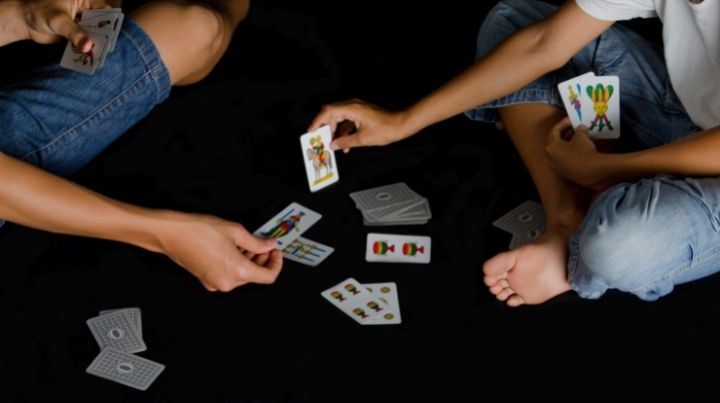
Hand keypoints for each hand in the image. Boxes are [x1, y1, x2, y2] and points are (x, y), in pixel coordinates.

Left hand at [20, 0, 111, 51]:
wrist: (23, 21)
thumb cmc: (39, 12)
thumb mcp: (58, 20)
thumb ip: (74, 33)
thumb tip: (88, 46)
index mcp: (84, 0)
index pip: (105, 8)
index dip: (111, 20)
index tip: (115, 33)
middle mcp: (86, 10)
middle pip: (102, 22)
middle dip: (106, 34)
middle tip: (110, 46)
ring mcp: (82, 22)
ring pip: (96, 32)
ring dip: (98, 42)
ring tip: (103, 53)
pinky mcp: (77, 33)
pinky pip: (87, 41)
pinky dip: (89, 48)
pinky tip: (93, 56)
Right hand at [155, 212, 281, 291]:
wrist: (171, 234)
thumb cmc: (198, 230)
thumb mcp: (235, 231)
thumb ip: (256, 242)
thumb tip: (269, 245)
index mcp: (237, 271)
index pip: (268, 276)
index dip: (276, 263)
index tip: (275, 252)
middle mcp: (227, 282)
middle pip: (255, 276)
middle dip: (262, 260)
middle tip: (264, 244)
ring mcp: (216, 283)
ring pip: (242, 275)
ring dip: (248, 261)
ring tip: (246, 243)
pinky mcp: (207, 280)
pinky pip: (228, 275)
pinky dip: (235, 264)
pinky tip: (233, 249)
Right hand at [309, 99, 411, 152]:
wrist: (401, 125)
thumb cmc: (385, 129)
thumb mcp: (362, 139)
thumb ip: (345, 142)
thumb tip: (333, 145)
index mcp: (352, 109)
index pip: (328, 111)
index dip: (318, 121)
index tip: (311, 130)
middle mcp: (353, 105)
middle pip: (331, 113)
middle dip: (326, 127)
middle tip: (321, 139)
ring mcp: (357, 108)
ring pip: (339, 118)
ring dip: (335, 131)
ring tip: (334, 145)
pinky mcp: (361, 113)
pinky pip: (347, 120)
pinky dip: (344, 131)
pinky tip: (345, 144)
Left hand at [545, 117, 613, 190]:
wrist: (592, 173)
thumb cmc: (583, 152)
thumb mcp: (581, 136)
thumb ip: (579, 130)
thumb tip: (580, 129)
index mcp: (551, 147)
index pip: (554, 131)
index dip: (563, 123)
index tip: (571, 119)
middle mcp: (550, 158)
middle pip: (556, 142)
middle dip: (566, 133)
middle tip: (575, 127)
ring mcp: (557, 167)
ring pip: (561, 151)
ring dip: (569, 142)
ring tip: (580, 136)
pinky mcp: (566, 173)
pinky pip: (566, 159)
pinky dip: (572, 152)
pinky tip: (581, 147)